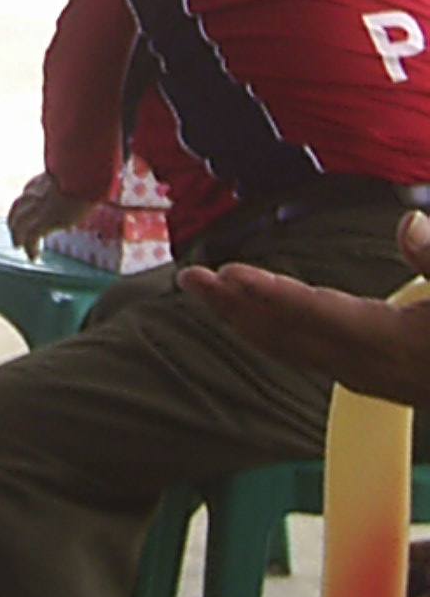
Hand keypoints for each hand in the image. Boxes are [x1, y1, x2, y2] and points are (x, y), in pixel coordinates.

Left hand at [7, 171, 88, 259]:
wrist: (83, 174)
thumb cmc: (86, 173)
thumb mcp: (77, 178)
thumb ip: (75, 184)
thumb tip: (89, 190)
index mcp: (42, 181)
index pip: (29, 192)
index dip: (28, 203)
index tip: (32, 211)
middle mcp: (36, 192)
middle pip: (17, 208)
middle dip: (14, 220)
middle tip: (15, 230)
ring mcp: (38, 206)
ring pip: (18, 223)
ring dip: (17, 236)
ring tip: (18, 245)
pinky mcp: (45, 219)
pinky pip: (31, 237)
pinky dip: (30, 248)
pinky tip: (34, 256)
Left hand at [178, 219, 429, 405]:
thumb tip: (408, 222)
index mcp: (387, 343)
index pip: (317, 314)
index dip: (271, 294)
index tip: (229, 275)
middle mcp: (362, 365)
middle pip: (285, 333)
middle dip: (233, 307)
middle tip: (188, 278)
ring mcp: (358, 375)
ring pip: (286, 345)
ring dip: (239, 317)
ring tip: (201, 290)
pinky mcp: (359, 374)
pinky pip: (298, 351)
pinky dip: (264, 330)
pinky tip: (244, 316)